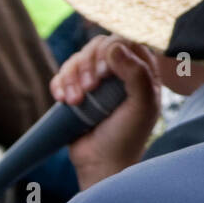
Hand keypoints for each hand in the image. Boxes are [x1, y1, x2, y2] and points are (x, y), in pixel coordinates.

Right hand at [50, 34, 161, 189]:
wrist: (101, 162)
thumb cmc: (128, 135)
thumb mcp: (142, 105)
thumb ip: (137, 74)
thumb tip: (115, 47)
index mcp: (143, 70)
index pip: (126, 40)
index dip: (111, 51)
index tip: (103, 75)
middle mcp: (121, 70)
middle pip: (99, 45)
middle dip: (88, 65)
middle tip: (89, 89)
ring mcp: (99, 79)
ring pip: (79, 57)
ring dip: (72, 76)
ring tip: (75, 101)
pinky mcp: (78, 89)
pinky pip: (63, 73)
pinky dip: (60, 83)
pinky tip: (63, 100)